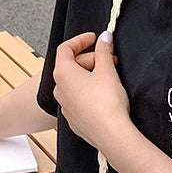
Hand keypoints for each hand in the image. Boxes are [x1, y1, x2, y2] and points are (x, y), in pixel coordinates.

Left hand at [52, 31, 132, 153]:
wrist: (112, 135)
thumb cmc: (107, 104)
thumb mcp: (107, 70)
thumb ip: (104, 50)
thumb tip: (104, 38)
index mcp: (63, 73)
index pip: (65, 48)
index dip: (80, 40)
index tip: (94, 38)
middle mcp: (59, 90)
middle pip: (71, 66)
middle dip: (91, 59)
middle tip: (110, 59)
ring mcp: (66, 107)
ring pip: (75, 84)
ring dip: (90, 77)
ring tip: (109, 77)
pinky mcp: (75, 120)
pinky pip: (79, 100)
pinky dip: (89, 93)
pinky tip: (104, 95)